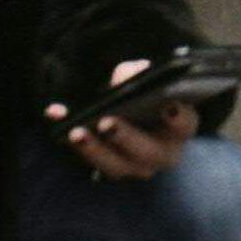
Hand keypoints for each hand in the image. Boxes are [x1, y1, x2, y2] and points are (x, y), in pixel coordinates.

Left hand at [47, 55, 203, 181]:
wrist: (140, 113)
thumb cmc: (149, 93)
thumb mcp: (148, 77)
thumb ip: (139, 73)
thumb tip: (123, 79)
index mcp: (180, 128)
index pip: (185, 124)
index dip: (179, 117)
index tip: (168, 106)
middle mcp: (161, 154)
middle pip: (147, 153)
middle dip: (126, 137)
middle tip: (107, 122)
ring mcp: (135, 166)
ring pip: (116, 166)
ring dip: (94, 149)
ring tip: (75, 131)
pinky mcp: (109, 168)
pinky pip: (89, 158)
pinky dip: (71, 139)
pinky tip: (55, 116)